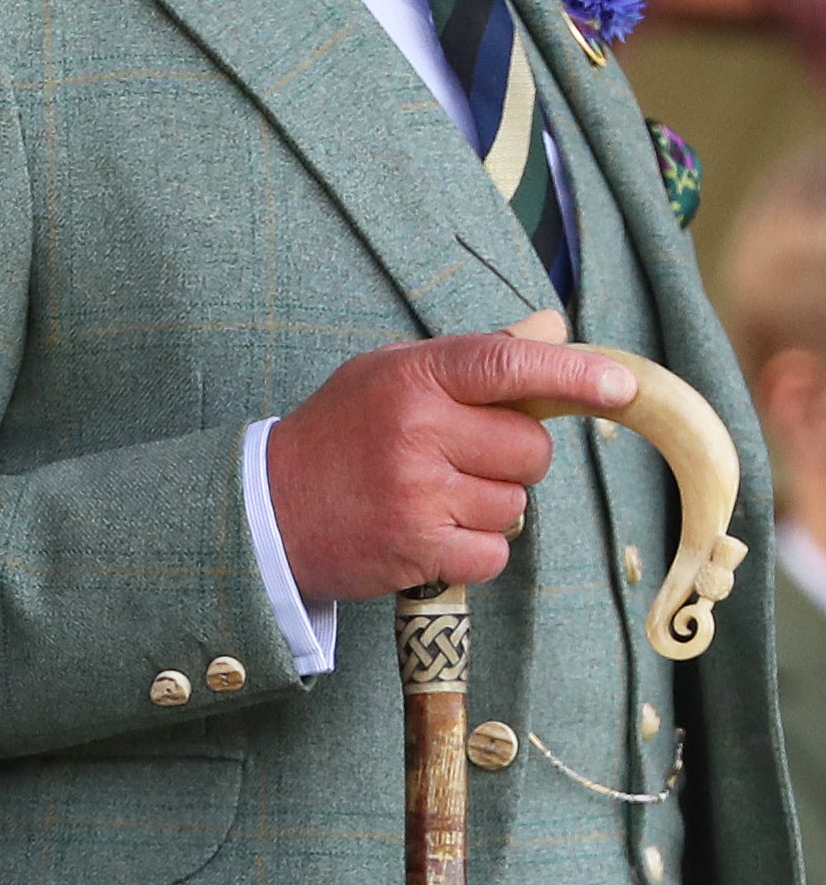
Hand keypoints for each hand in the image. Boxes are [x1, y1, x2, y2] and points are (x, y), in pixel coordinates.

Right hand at [264, 314, 634, 601]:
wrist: (264, 513)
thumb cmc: (335, 437)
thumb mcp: (387, 376)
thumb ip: (473, 357)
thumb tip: (554, 330)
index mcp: (413, 378)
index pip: (510, 366)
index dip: (574, 375)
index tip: (620, 387)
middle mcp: (417, 432)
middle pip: (530, 450)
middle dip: (511, 460)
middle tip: (459, 461)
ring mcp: (418, 494)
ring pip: (515, 505)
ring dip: (487, 508)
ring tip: (431, 500)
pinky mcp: (416, 550)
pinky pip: (493, 553)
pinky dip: (474, 551)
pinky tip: (431, 535)